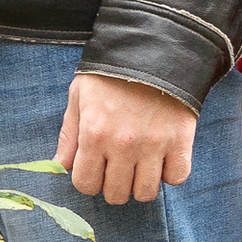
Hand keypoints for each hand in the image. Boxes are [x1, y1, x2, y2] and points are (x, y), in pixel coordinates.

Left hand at [57, 69, 197, 202]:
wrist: (155, 46)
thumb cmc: (111, 71)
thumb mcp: (80, 94)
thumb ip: (68, 134)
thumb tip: (60, 166)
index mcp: (95, 133)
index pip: (86, 185)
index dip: (89, 179)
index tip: (96, 167)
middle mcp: (123, 144)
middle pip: (116, 195)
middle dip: (114, 184)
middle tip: (118, 165)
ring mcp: (154, 144)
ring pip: (146, 193)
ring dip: (141, 183)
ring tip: (140, 163)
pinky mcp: (180, 140)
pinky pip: (177, 178)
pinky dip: (170, 173)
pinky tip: (163, 157)